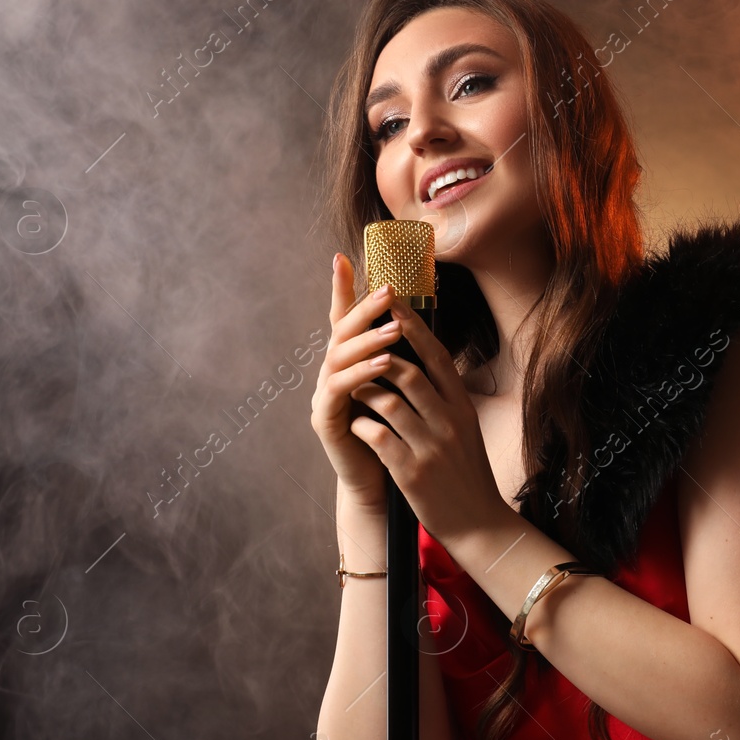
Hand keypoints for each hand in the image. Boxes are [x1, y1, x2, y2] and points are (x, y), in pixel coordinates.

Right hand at [311, 253, 401, 510]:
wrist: (382, 482)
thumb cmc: (395, 433)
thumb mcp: (400, 388)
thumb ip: (400, 356)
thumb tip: (414, 319)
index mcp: (350, 364)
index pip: (345, 320)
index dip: (342, 290)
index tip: (343, 256)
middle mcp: (332, 374)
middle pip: (341, 332)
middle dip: (364, 309)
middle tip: (388, 290)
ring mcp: (325, 396)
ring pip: (339, 357)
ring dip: (368, 339)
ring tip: (394, 327)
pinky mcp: (326, 420)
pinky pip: (341, 390)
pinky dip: (364, 374)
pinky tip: (386, 364)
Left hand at [347, 284, 512, 545]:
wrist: (480, 524)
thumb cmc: (467, 474)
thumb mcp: (466, 430)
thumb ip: (446, 399)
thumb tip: (425, 364)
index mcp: (462, 408)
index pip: (437, 356)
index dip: (413, 327)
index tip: (392, 303)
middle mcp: (449, 422)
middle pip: (409, 371)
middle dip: (378, 356)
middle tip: (357, 347)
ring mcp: (431, 447)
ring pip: (388, 400)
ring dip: (364, 390)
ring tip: (352, 389)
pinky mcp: (412, 472)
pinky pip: (378, 436)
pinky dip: (362, 425)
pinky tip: (357, 425)